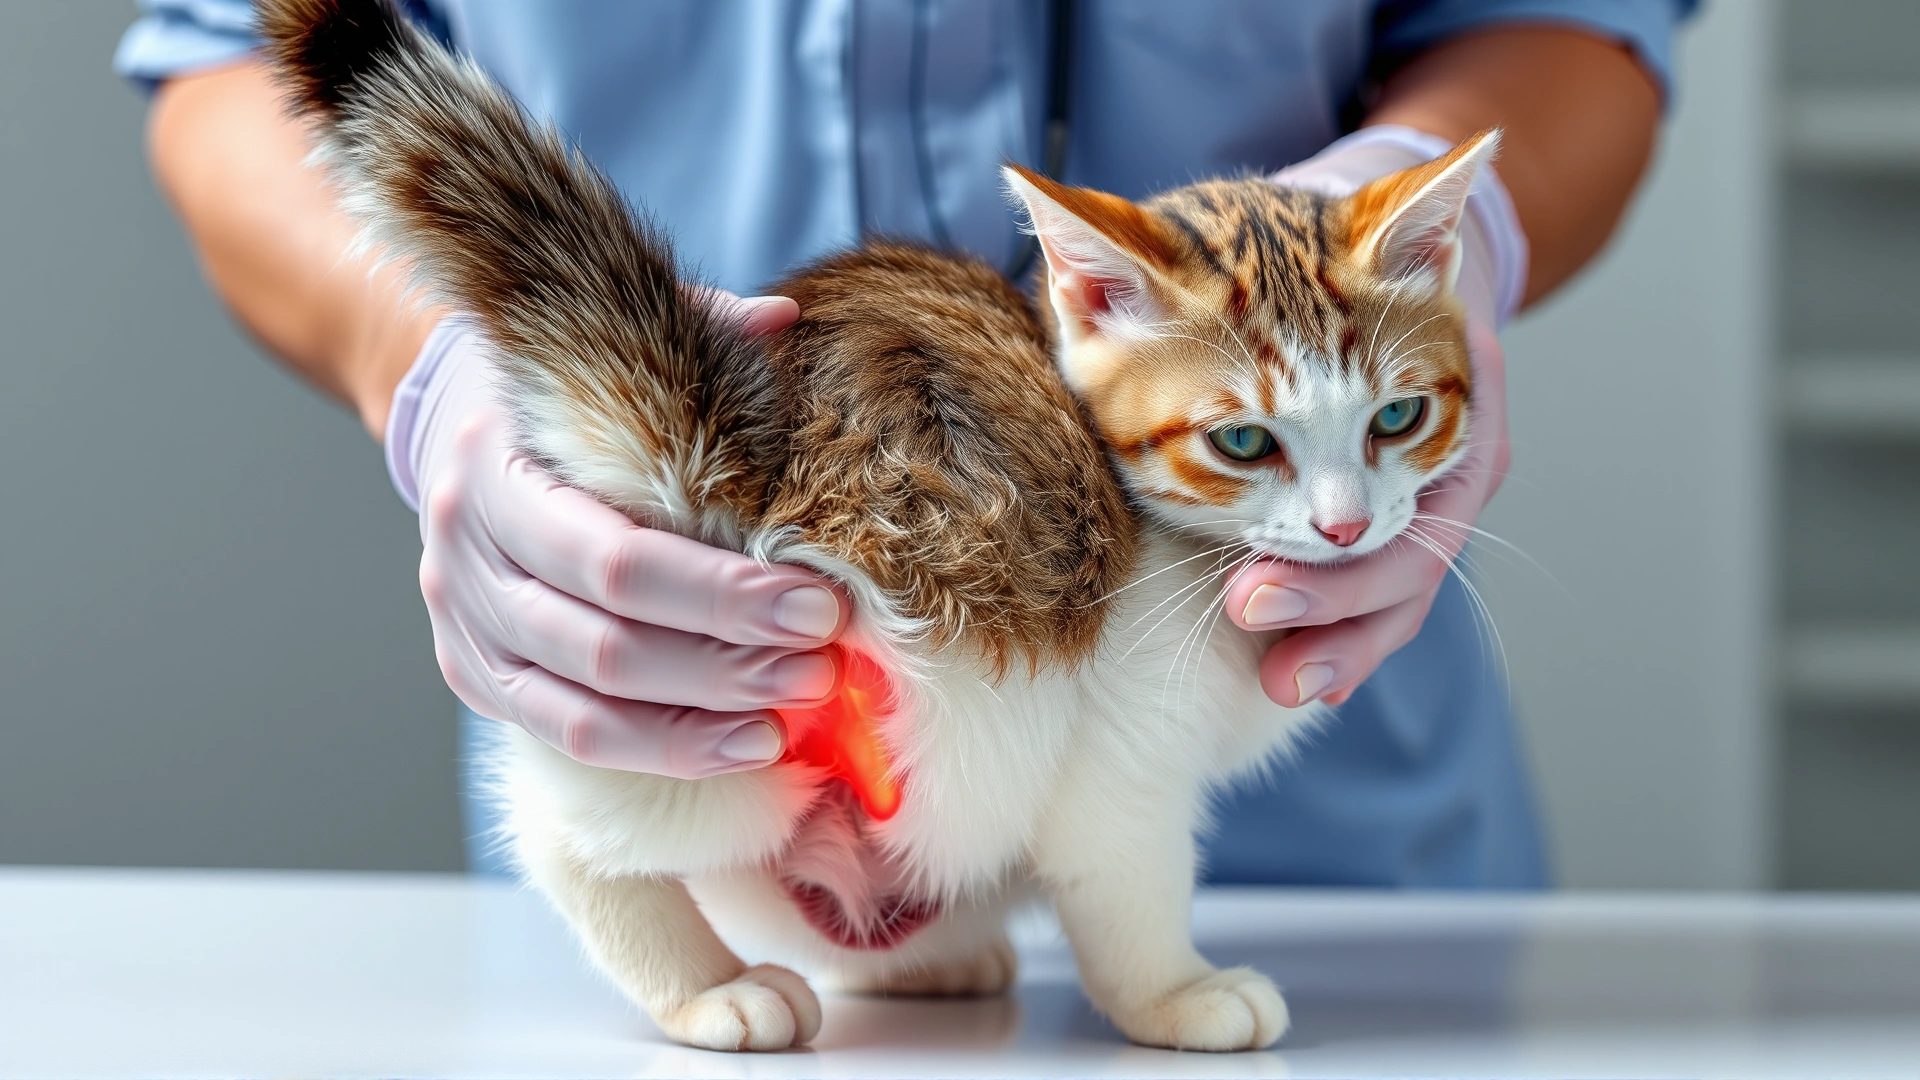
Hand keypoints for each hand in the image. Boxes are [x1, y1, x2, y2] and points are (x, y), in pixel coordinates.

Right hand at [398, 292, 851, 777]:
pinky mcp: (477, 675)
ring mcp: (463, 623)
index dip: (723, 592)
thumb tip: (782, 320)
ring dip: (706, 715)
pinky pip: (573, 735)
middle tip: (826, 662)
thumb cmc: (568, 388)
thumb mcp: (619, 348)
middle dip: (730, 659)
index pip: (617, 555)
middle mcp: (465, 553)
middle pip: (609, 640)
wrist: (460, 422)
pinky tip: (748, 745)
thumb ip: (698, 333)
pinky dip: (664, 749)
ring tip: (800, 704)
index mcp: (497, 464)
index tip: (823, 602)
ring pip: (591, 702)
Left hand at [1244, 125, 1521, 707]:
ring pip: (1398, 585)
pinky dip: (1344, 626)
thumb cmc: (1343, 238)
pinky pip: (1381, 581)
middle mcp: (1451, 450)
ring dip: (1337, 638)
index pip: (1408, 513)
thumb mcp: (1328, 239)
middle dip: (1326, 607)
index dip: (1330, 570)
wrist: (1397, 239)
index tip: (1245, 593)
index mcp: (1453, 389)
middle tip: (1244, 623)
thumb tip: (1078, 229)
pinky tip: (1301, 673)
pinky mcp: (1401, 504)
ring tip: (1279, 682)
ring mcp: (1431, 483)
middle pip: (1407, 561)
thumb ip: (1242, 262)